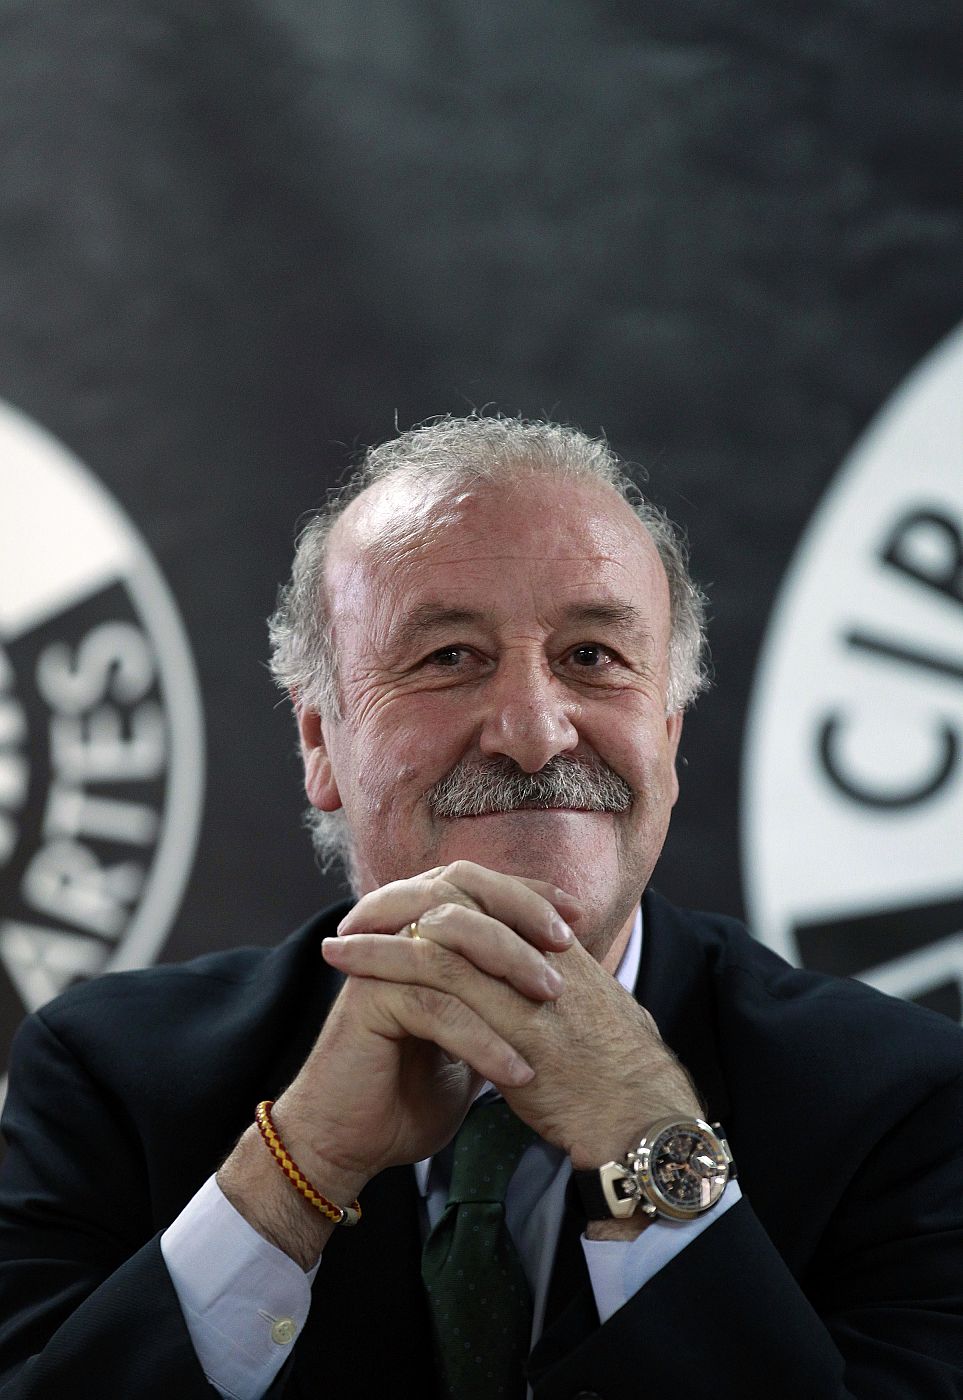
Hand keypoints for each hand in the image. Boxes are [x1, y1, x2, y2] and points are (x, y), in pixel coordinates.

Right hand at [217, 862, 579, 1263]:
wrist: (351, 1143)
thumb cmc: (411, 1092)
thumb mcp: (471, 1038)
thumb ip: (496, 1001)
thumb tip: (557, 979)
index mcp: (417, 936)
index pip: (475, 889)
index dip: (526, 893)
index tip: (578, 915)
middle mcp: (394, 938)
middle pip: (458, 894)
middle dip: (518, 911)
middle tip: (566, 944)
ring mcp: (377, 966)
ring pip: (449, 944)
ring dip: (507, 966)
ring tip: (552, 1001)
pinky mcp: (367, 1002)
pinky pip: (434, 1007)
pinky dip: (481, 1039)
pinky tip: (517, 1072)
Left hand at [324, 862, 701, 1170]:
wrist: (640, 1120)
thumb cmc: (613, 1077)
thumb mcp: (584, 1016)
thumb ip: (551, 988)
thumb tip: (523, 981)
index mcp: (557, 945)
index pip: (489, 893)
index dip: (437, 894)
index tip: (396, 907)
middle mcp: (542, 949)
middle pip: (461, 894)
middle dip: (401, 899)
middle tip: (356, 914)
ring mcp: (528, 981)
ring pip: (441, 931)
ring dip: (381, 932)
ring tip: (337, 943)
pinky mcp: (512, 1020)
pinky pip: (439, 976)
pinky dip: (388, 966)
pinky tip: (354, 975)